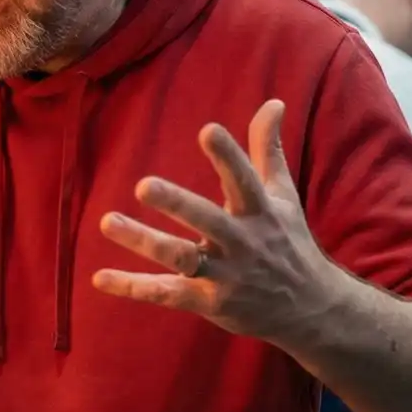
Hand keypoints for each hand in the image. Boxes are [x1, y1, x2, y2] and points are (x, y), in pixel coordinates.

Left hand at [92, 100, 342, 343]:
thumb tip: (273, 101)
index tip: (208, 130)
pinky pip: (167, 294)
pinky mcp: (209, 302)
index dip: (228, 156)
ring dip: (144, 242)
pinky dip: (133, 287)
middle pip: (208, 221)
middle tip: (143, 186)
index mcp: (260, 213)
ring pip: (180, 258)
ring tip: (106, 222)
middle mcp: (242, 243)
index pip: (244, 180)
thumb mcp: (283, 197)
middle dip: (178, 204)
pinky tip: (100, 277)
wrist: (311, 309)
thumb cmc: (289, 243)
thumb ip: (268, 149)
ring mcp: (225, 275)